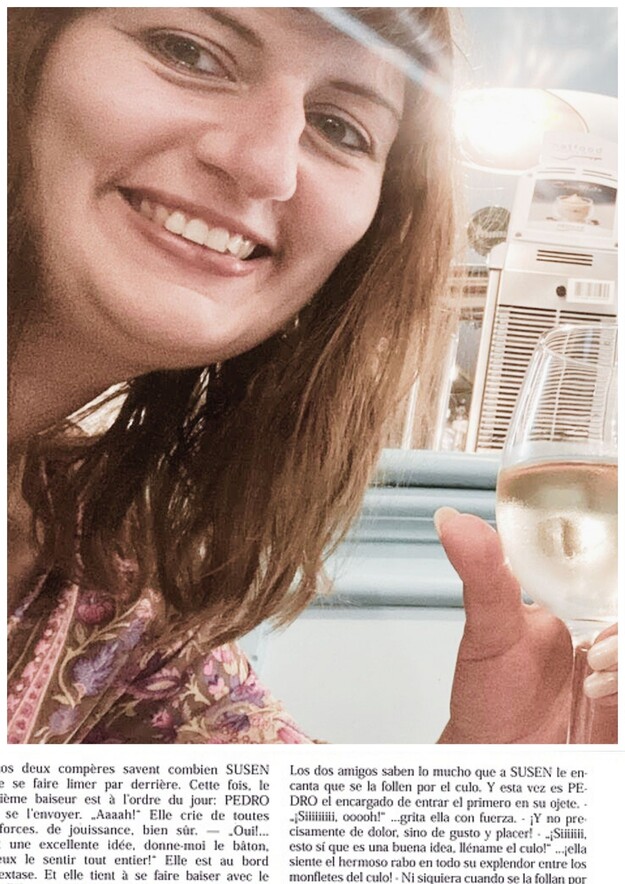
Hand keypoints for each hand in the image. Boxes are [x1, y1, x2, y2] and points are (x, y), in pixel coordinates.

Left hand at [434, 507, 616, 743]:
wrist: (496, 758)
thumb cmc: (490, 695)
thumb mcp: (486, 630)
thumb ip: (481, 575)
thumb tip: (452, 522)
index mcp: (578, 606)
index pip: (613, 573)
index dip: (614, 567)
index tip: (600, 601)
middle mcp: (605, 635)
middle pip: (623, 602)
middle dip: (620, 624)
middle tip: (598, 643)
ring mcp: (617, 670)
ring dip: (624, 650)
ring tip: (594, 664)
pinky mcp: (620, 705)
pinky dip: (623, 684)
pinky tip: (597, 690)